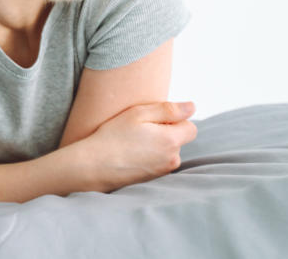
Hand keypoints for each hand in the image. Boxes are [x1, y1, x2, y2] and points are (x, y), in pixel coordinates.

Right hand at [79, 101, 196, 191]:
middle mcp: (172, 159)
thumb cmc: (114, 136)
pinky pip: (160, 163)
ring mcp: (163, 172)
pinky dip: (150, 158)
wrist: (95, 166)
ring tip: (134, 143)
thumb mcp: (138, 114)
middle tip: (140, 130)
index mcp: (171, 141)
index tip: (155, 120)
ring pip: (169, 152)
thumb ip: (169, 110)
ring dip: (158, 146)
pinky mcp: (154, 180)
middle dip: (166, 133)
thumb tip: (192, 107)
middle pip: (179, 140)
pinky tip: (133, 154)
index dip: (175, 120)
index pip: (191, 128)